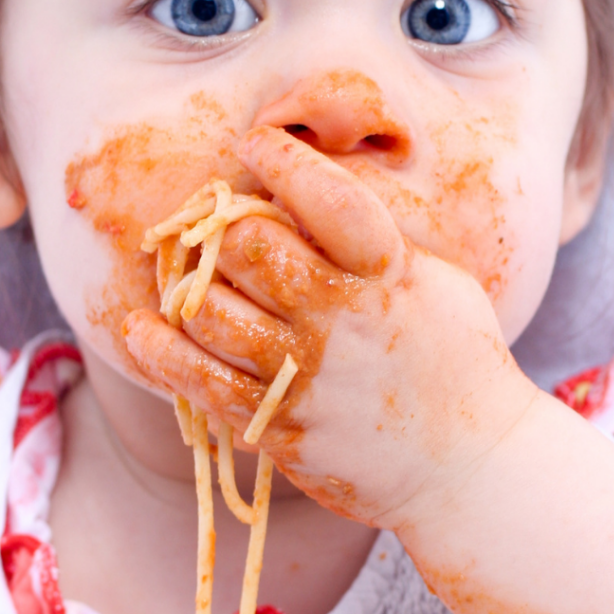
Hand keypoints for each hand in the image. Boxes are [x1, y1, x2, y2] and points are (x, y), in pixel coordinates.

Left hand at [122, 125, 537, 529]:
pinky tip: (143, 332)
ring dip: (186, 289)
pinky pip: (202, 382)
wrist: (470, 468)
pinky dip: (162, 352)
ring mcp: (308, 376)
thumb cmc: (456, 362)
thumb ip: (377, 241)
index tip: (255, 145)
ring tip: (184, 282)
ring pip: (210, 311)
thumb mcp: (437, 283)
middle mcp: (342, 318)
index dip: (283, 160)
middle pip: (248, 247)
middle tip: (217, 234)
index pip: (327, 197)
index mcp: (389, 272)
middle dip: (223, 230)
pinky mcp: (282, 427)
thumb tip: (312, 197)